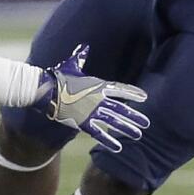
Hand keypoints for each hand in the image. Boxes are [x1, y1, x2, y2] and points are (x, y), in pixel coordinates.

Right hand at [33, 44, 149, 151]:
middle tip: (146, 123)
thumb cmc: (58, 76)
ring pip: (113, 122)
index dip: (132, 93)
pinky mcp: (83, 122)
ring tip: (138, 135)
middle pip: (121, 108)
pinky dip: (108, 141)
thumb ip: (80, 57)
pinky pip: (98, 133)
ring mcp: (91, 111)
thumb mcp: (71, 65)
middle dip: (134, 116)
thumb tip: (83, 46)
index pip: (120, 90)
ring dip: (126, 128)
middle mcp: (98, 99)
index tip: (144, 97)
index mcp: (98, 85)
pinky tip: (118, 147)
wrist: (47, 89)